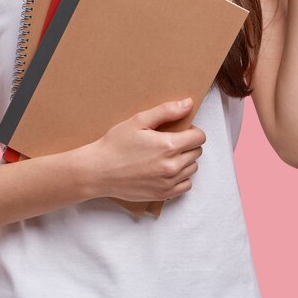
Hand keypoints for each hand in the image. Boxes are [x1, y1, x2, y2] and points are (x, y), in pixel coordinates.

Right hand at [76, 98, 204, 201]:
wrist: (98, 171)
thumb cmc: (115, 144)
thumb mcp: (138, 121)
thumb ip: (166, 111)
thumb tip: (188, 103)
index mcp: (168, 146)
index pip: (199, 137)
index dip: (192, 131)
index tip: (181, 130)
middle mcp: (172, 166)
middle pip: (197, 152)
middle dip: (188, 144)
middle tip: (170, 142)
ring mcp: (168, 183)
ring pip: (192, 168)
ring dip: (185, 160)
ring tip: (167, 156)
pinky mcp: (163, 194)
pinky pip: (186, 185)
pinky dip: (181, 178)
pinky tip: (167, 170)